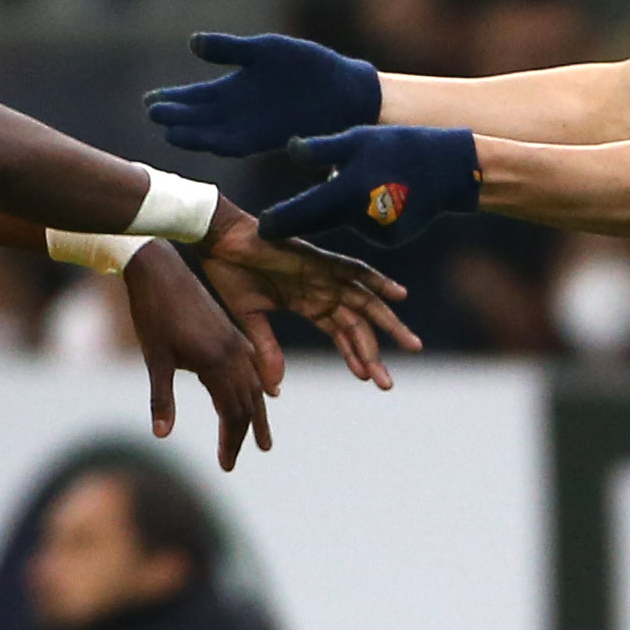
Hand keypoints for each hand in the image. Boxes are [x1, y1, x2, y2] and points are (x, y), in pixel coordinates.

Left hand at [123, 241, 275, 469]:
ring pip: (253, 386)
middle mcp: (234, 353)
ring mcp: (235, 341)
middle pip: (247, 404)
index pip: (234, 412)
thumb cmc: (153, 314)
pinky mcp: (230, 332)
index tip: (226, 464)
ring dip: (256, 414)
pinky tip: (265, 393)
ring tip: (262, 439)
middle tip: (232, 460)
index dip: (231, 441)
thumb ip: (161, 398)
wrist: (159, 270)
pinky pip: (253, 366)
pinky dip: (259, 385)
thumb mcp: (155, 358)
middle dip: (242, 434)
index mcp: (218, 362)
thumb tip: (161, 436)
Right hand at [147, 31, 380, 156]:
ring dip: (192, 132)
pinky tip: (204, 141)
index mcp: (232, 88)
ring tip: (169, 130)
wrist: (342, 89)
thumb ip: (230, 49)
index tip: (149, 98)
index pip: (195, 96)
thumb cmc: (306, 65)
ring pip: (212, 132)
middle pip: (197, 116)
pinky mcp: (267, 139)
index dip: (173, 98)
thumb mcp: (264, 50)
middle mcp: (236, 111)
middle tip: (152, 113)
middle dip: (175, 115)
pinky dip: (219, 142)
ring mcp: (250, 126)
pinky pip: (237, 143)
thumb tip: (193, 42)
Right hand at [198, 209, 420, 389]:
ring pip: (365, 301)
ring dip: (388, 323)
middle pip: (359, 324)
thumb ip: (267, 351)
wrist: (219, 240)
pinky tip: (399, 295)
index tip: (370, 381)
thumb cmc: (231, 273)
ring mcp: (324, 274)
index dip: (356, 358)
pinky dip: (377, 279)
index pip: (341, 335)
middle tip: (389, 384)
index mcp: (309, 304)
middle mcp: (323, 290)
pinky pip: (355, 269)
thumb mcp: (251, 319)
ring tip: (411, 346)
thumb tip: (275, 389)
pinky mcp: (319, 258)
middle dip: (375, 353)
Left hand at [258, 123, 481, 251]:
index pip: (300, 214)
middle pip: (316, 224)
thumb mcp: (357, 139)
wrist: (452, 170)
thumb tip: (289, 150)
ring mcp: (377, 232)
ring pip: (344, 223)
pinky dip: (366, 216)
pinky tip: (380, 195)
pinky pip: (368, 228)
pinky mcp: (393, 239)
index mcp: (345, 192)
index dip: (278, 223)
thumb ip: (320, 149)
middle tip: (273, 226)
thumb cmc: (399, 146)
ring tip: (353, 186)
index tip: (260, 228)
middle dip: (296, 225)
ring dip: (338, 212)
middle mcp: (358, 219)